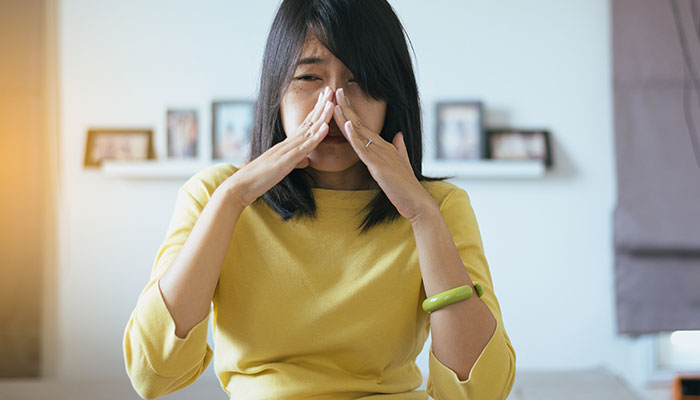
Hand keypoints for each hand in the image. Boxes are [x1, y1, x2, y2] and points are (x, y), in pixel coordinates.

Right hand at [225, 87, 335, 208]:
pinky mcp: (286, 161)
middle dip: (320, 106)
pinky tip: (325, 127)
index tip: (325, 99)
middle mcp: (286, 144)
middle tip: (331, 90)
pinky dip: (315, 137)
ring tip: (332, 102)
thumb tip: (306, 161)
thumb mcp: (280, 169)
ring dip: (321, 116)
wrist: (240, 186)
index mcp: (286, 145)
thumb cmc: (257, 179)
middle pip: (307, 122)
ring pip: (307, 131)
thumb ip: (294, 162)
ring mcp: (286, 151)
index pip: (304, 125)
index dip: (316, 111)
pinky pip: (304, 147)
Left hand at [332, 87, 434, 221]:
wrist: (416, 201)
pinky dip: (355, 137)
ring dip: (347, 117)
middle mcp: (381, 146)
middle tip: (335, 90)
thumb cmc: (406, 186)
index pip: (364, 126)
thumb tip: (399, 135)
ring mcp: (380, 155)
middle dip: (347, 107)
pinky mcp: (378, 166)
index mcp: (383, 146)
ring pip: (359, 133)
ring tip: (337, 102)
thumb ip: (399, 148)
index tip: (341, 99)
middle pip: (360, 124)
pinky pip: (363, 149)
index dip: (352, 113)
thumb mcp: (402, 162)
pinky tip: (347, 125)